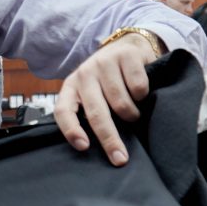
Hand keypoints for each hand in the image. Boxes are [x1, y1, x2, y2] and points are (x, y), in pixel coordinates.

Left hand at [53, 33, 158, 166]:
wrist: (127, 46)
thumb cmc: (108, 80)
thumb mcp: (92, 94)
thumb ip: (89, 113)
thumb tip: (94, 148)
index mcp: (71, 86)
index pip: (63, 110)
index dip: (71, 129)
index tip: (83, 147)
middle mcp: (85, 73)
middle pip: (96, 113)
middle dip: (109, 139)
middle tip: (120, 158)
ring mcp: (105, 62)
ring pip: (121, 103)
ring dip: (132, 115)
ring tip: (133, 112)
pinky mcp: (126, 55)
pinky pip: (138, 87)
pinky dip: (143, 95)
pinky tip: (140, 92)